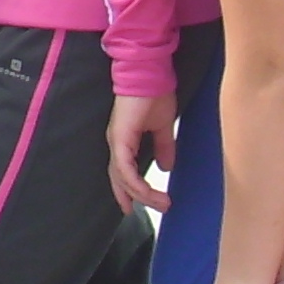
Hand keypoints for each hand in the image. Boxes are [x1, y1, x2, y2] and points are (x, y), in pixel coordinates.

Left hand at [105, 91, 177, 213]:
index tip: (134, 207)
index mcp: (124, 140)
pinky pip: (125, 169)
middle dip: (135, 198)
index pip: (121, 172)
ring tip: (164, 203)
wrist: (151, 74)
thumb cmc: (154, 94)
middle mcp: (116, 143)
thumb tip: (167, 167)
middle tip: (157, 209)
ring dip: (143, 194)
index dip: (127, 191)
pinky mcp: (120, 139)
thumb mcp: (162, 127)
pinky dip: (136, 184)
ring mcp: (116, 141)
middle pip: (120, 179)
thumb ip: (163, 147)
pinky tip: (148, 193)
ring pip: (123, 178)